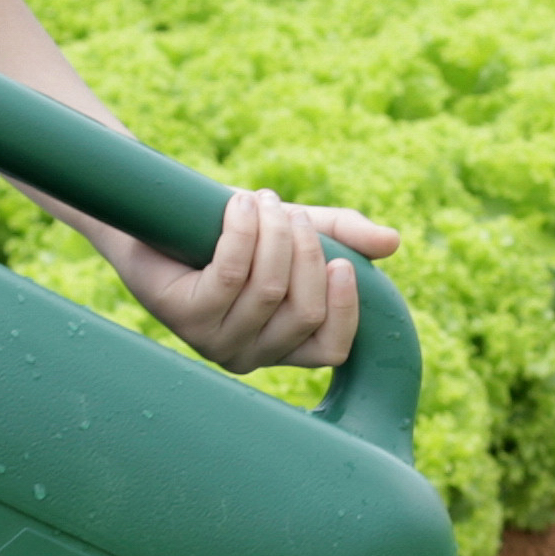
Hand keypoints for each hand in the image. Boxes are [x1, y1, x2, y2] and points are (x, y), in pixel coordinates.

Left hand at [122, 189, 403, 373]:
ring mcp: (214, 341)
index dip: (345, 308)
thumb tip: (393, 242)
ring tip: (260, 201)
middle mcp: (250, 354)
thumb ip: (344, 235)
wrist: (160, 217)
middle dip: (306, 249)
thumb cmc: (232, 230)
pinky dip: (242, 229)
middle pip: (304, 311)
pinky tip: (238, 205)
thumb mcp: (297, 229)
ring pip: (269, 288)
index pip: (332, 349)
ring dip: (272, 232)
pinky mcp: (182, 317)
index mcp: (283, 344)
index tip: (341, 262)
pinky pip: (231, 272)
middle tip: (290, 213)